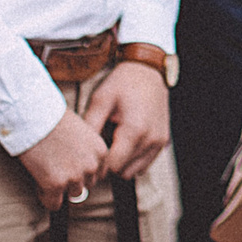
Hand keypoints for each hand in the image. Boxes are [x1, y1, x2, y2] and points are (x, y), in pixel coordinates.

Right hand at [18, 109, 108, 210]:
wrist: (34, 117)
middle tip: (56, 168)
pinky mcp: (56, 184)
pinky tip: (40, 183)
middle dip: (72, 180)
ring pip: (71, 195)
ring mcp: (74, 176)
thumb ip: (86, 150)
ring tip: (47, 173)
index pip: (97, 174)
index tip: (70, 166)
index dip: (82, 172)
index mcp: (100, 151)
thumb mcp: (81, 131)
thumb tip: (81, 168)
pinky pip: (53, 204)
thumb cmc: (53, 119)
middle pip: (86, 185)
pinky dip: (46, 197)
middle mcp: (91, 166)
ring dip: (60, 188)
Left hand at [82, 62, 170, 179]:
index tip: (88, 156)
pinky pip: (143, 164)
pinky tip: (124, 143)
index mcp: (134, 130)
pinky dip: (132, 160)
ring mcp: (159, 142)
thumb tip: (79, 152)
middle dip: (108, 164)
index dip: (97, 165)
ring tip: (112, 143)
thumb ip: (90, 127)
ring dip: (121, 164)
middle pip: (121, 171)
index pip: (112, 166)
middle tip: (99, 146)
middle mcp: (150, 139)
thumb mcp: (101, 100)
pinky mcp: (163, 142)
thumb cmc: (123, 83)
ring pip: (133, 171)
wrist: (148, 70)